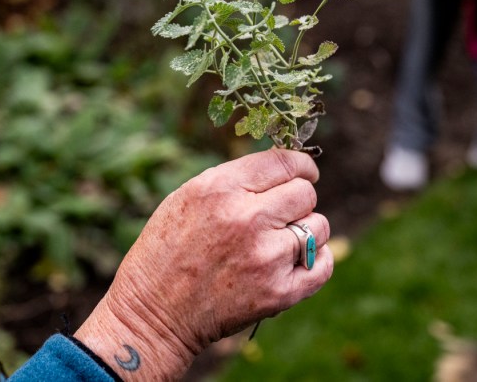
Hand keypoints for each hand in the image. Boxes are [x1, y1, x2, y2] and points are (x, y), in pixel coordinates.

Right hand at [75, 149, 332, 379]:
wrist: (153, 314)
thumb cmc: (168, 250)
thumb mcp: (189, 197)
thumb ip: (236, 180)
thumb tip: (287, 166)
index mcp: (221, 188)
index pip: (285, 162)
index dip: (302, 166)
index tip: (306, 173)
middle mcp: (247, 217)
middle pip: (306, 193)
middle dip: (298, 201)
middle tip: (282, 214)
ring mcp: (266, 256)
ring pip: (319, 226)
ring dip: (306, 232)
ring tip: (278, 243)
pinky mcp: (279, 292)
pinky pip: (323, 264)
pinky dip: (315, 262)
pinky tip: (293, 262)